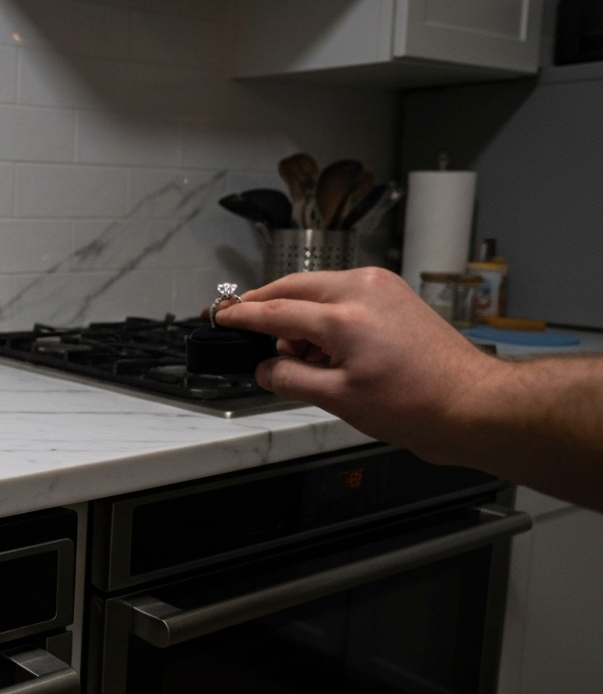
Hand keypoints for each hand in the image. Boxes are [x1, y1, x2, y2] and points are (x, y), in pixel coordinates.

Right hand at [213, 268, 496, 457]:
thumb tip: (266, 370)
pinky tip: (325, 351)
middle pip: (293, 289)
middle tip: (243, 330)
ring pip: (318, 292)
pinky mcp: (394, 296)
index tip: (218, 316)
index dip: (241, 316)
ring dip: (298, 318)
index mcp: (344, 315)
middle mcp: (362, 289)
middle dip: (265, 309)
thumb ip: (290, 379)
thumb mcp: (339, 399)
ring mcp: (382, 287)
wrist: (474, 405)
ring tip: (299, 360)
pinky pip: (343, 297)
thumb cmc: (418, 404)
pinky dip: (324, 318)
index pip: (275, 310)